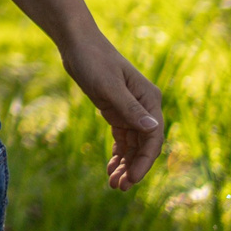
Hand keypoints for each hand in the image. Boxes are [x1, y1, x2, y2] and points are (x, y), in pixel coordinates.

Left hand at [60, 31, 164, 190]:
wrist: (76, 43)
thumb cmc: (93, 60)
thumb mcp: (109, 86)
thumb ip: (130, 109)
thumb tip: (154, 129)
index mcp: (149, 100)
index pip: (153, 138)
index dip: (144, 161)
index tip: (132, 180)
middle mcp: (144, 107)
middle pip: (144, 145)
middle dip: (133, 168)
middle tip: (119, 188)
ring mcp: (130, 109)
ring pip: (132, 145)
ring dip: (125, 164)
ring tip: (113, 183)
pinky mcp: (116, 110)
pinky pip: (122, 138)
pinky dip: (118, 153)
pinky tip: (110, 168)